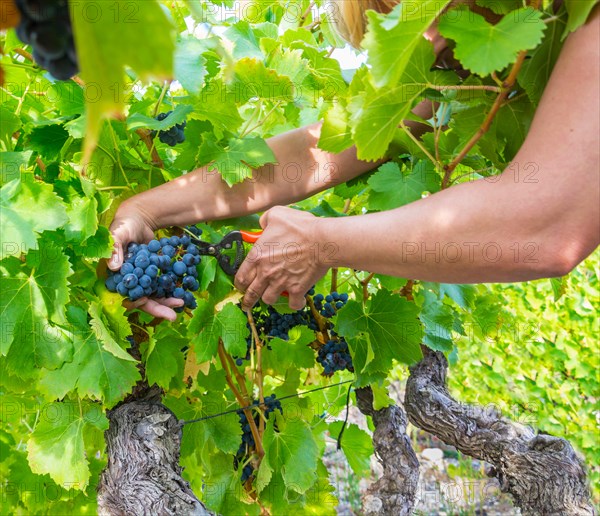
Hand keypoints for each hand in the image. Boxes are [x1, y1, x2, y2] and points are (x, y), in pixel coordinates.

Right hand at [108, 200, 183, 320]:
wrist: (140, 219)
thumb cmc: (124, 226)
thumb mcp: (118, 234)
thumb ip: (115, 249)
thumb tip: (114, 267)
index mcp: (117, 277)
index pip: (125, 295)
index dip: (135, 301)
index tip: (146, 301)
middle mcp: (131, 282)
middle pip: (143, 300)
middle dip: (157, 308)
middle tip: (172, 316)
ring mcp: (144, 280)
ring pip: (155, 295)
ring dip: (167, 301)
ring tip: (181, 303)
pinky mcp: (155, 275)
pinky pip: (164, 285)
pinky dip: (173, 290)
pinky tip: (184, 293)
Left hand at [234, 206, 329, 310]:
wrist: (321, 240)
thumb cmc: (299, 227)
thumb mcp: (276, 215)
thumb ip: (264, 220)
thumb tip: (262, 225)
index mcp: (257, 256)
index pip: (240, 277)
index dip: (239, 283)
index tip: (241, 286)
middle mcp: (266, 273)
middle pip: (251, 293)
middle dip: (248, 300)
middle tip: (248, 303)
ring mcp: (281, 283)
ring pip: (269, 300)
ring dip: (270, 298)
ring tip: (274, 296)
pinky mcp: (297, 289)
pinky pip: (292, 304)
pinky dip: (295, 303)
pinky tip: (297, 300)